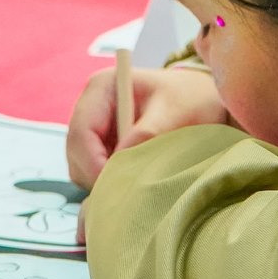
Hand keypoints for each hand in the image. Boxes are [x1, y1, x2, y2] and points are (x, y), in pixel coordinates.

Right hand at [66, 67, 227, 191]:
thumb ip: (147, 134)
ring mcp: (94, 128)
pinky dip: (111, 182)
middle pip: (76, 154)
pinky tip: (137, 180)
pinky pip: (95, 173)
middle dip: (97, 176)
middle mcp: (91, 106)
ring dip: (105, 181)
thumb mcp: (174, 112)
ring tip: (140, 182)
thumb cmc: (189, 98)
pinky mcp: (102, 147)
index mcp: (102, 87)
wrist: (201, 100)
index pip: (80, 132)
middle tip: (130, 192)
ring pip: (82, 168)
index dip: (92, 163)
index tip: (115, 186)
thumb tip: (120, 161)